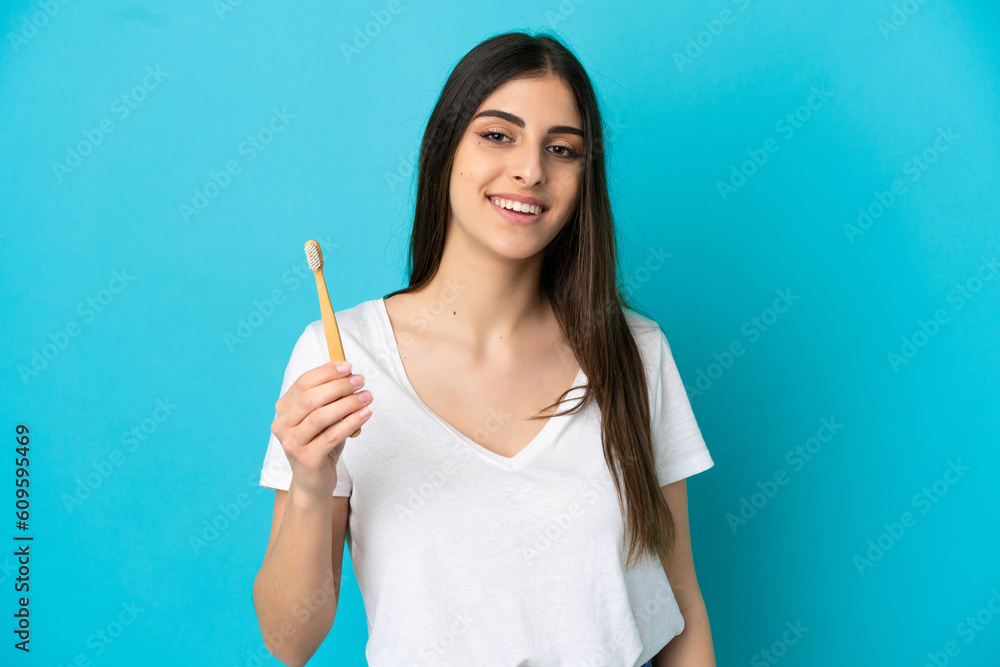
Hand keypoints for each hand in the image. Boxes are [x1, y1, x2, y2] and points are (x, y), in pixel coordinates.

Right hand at [270, 361, 372, 500]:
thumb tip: (351, 376)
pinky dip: (351, 422)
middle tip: (360, 381)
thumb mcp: (324, 418)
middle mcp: (282, 425)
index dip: (326, 372)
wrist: (313, 481)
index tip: (348, 366)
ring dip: (347, 404)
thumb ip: (331, 399)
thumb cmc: (320, 443)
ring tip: (367, 397)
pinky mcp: (306, 459)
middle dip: (338, 386)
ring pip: (321, 417)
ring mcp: (291, 443)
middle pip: (310, 398)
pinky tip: (366, 414)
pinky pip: (332, 436)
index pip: (303, 383)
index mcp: (284, 409)